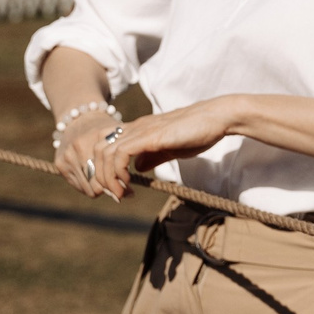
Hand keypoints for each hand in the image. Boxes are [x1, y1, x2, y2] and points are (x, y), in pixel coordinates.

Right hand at [53, 104, 125, 199]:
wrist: (81, 118)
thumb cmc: (107, 131)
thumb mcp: (120, 139)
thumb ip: (125, 160)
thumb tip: (129, 194)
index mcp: (99, 139)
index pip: (109, 176)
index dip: (120, 185)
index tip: (129, 190)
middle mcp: (80, 146)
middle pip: (97, 185)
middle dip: (111, 189)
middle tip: (121, 191)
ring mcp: (68, 155)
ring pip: (87, 188)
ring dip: (99, 189)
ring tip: (108, 184)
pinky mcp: (60, 163)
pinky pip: (78, 186)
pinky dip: (87, 185)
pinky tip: (94, 178)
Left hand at [86, 100, 235, 200]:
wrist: (216, 118)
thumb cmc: (198, 132)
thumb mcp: (170, 148)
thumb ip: (152, 156)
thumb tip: (137, 167)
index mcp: (138, 130)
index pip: (105, 148)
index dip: (104, 171)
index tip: (118, 190)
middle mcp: (134, 128)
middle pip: (97, 151)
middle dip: (100, 177)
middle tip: (116, 195)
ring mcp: (139, 130)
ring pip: (104, 153)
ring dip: (107, 178)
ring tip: (122, 194)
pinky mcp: (148, 136)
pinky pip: (120, 154)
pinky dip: (118, 172)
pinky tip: (130, 184)